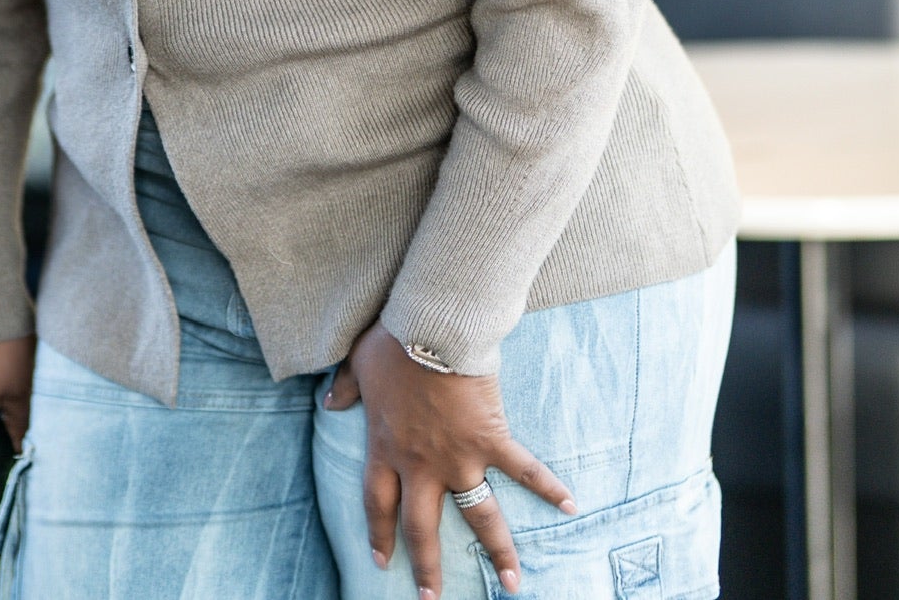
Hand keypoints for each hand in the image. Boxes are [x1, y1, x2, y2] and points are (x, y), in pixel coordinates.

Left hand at [325, 324, 574, 598]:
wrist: (430, 326)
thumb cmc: (392, 341)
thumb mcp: (358, 364)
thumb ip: (345, 388)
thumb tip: (329, 401)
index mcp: (386, 447)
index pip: (378, 503)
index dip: (379, 533)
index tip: (381, 561)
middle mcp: (421, 463)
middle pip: (422, 527)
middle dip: (428, 566)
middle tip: (431, 598)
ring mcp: (458, 456)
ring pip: (478, 516)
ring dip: (497, 551)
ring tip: (512, 584)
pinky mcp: (491, 439)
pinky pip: (524, 470)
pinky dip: (549, 486)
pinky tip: (570, 505)